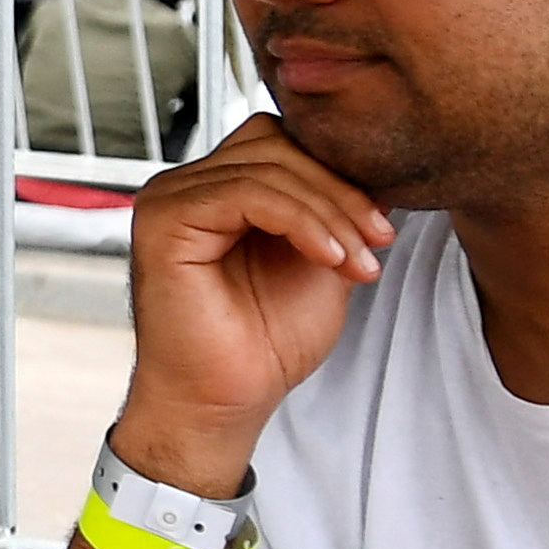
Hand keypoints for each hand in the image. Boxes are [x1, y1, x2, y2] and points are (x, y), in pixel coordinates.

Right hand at [113, 115, 390, 484]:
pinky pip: (245, 193)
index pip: (283, 144)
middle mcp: (187, 185)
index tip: (383, 229)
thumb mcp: (322, 262)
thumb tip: (377, 169)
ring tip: (358, 260)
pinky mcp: (165, 219)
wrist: (223, 404)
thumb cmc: (262, 345)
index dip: (338, 175)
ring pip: (267, 167)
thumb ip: (334, 212)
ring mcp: (170, 198)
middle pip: (276, 143)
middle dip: (339, 191)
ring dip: (328, 211)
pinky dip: (300, 221)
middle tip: (379, 241)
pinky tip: (328, 257)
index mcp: (218, 189)